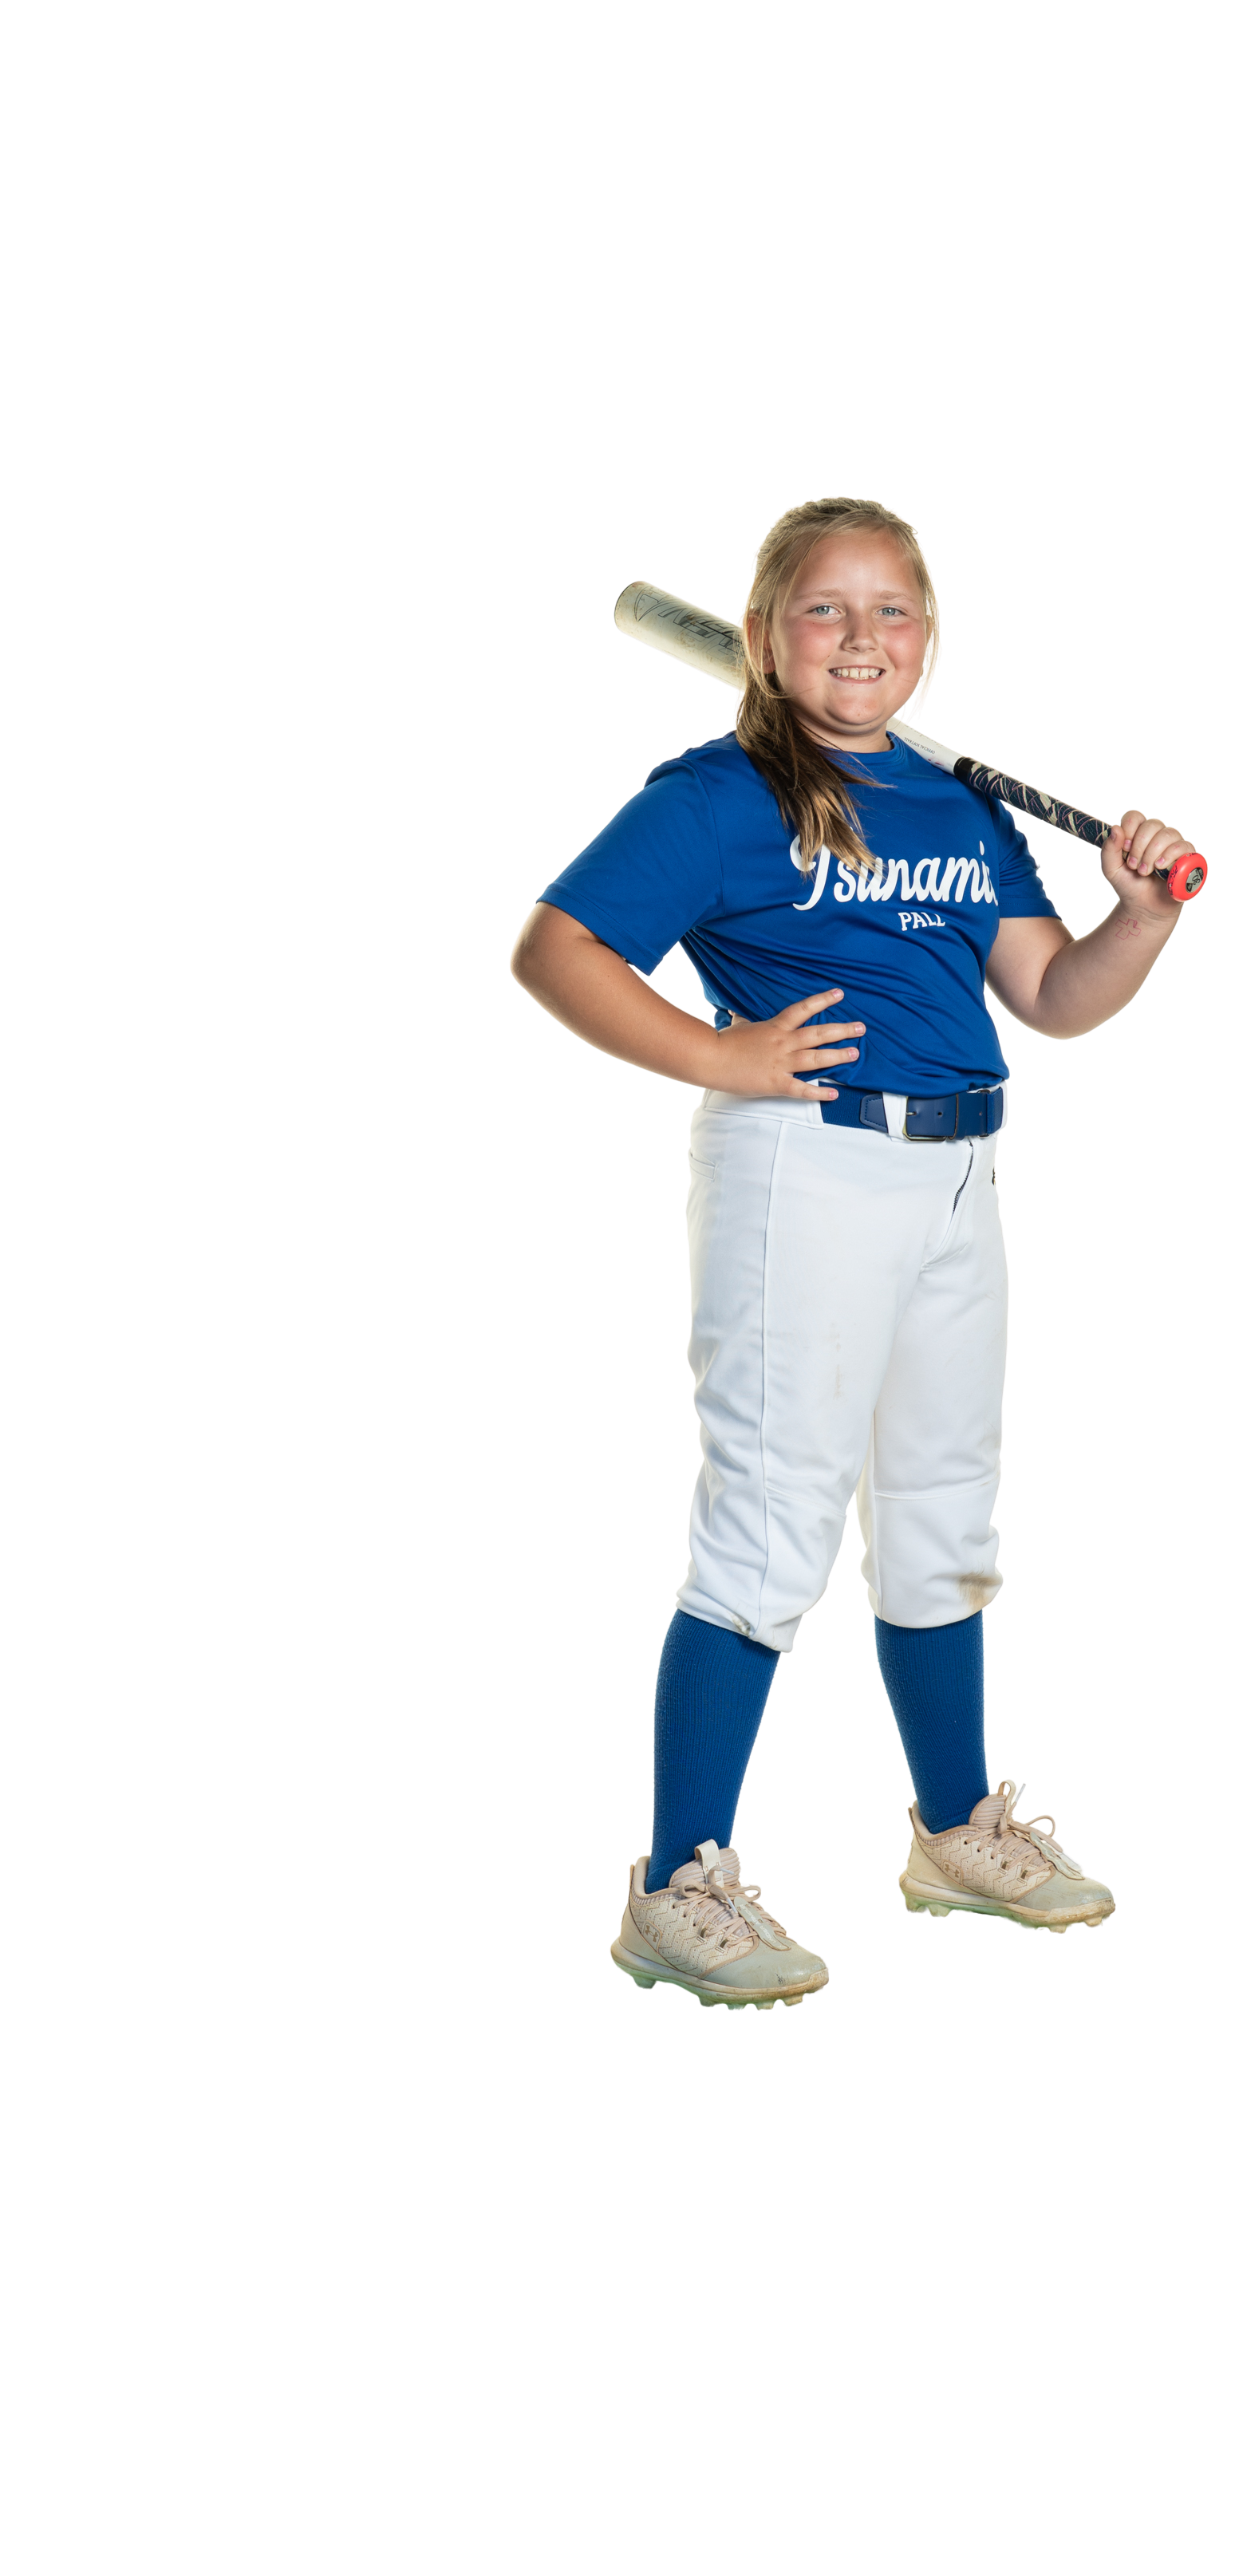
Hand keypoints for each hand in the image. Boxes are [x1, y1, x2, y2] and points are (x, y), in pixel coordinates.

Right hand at [718, 990, 864, 1097]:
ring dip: (837, 1056)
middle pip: (818, 1034)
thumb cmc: (722, 1042)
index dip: (823, 1000)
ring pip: (816, 1058)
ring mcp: (781, 1063)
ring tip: (855, 1054)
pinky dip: (818, 1092)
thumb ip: (743, 1019)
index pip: (804, 1009)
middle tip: (861, 1028)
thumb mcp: (737, 1025)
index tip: (839, 994)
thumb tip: (736, 1011)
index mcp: (775, 1027)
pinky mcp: (776, 1083)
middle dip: (842, 1030)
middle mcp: (783, 1043)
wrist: (710, 1059)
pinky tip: (833, 1092)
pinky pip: (801, 1089)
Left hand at [1101, 810, 1196, 916]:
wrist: (1144, 907)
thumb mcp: (1111, 870)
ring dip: (1152, 853)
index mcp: (1139, 834)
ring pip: (1167, 834)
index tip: (1124, 849)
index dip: (1129, 830)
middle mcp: (1157, 835)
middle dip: (1139, 846)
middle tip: (1134, 866)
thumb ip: (1109, 850)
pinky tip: (1160, 867)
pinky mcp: (1187, 857)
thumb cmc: (1129, 886)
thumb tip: (1116, 828)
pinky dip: (1170, 855)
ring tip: (1145, 872)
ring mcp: (1174, 844)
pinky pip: (1183, 846)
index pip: (1135, 816)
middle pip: (1152, 824)